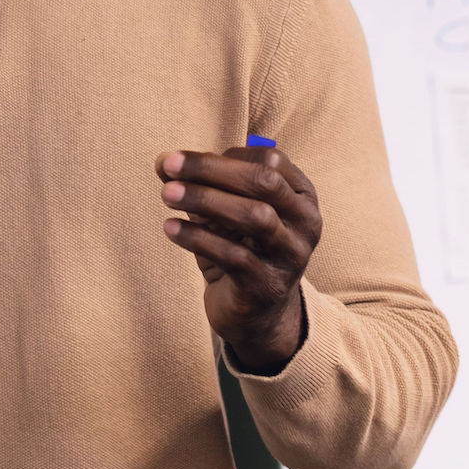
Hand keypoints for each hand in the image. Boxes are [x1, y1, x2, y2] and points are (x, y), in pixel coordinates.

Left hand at [156, 145, 320, 373]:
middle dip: (211, 169)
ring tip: (166, 194)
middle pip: (264, 182)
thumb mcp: (221, 211)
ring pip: (255, 217)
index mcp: (301, 195)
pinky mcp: (268, 286)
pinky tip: (170, 228)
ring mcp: (291, 256)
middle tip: (168, 165)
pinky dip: (197, 238)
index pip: (270, 160)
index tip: (184, 160)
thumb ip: (197, 182)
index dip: (225, 155)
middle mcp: (306, 222)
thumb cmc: (240, 246)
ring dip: (205, 200)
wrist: (255, 312)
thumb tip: (162, 160)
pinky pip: (234, 256)